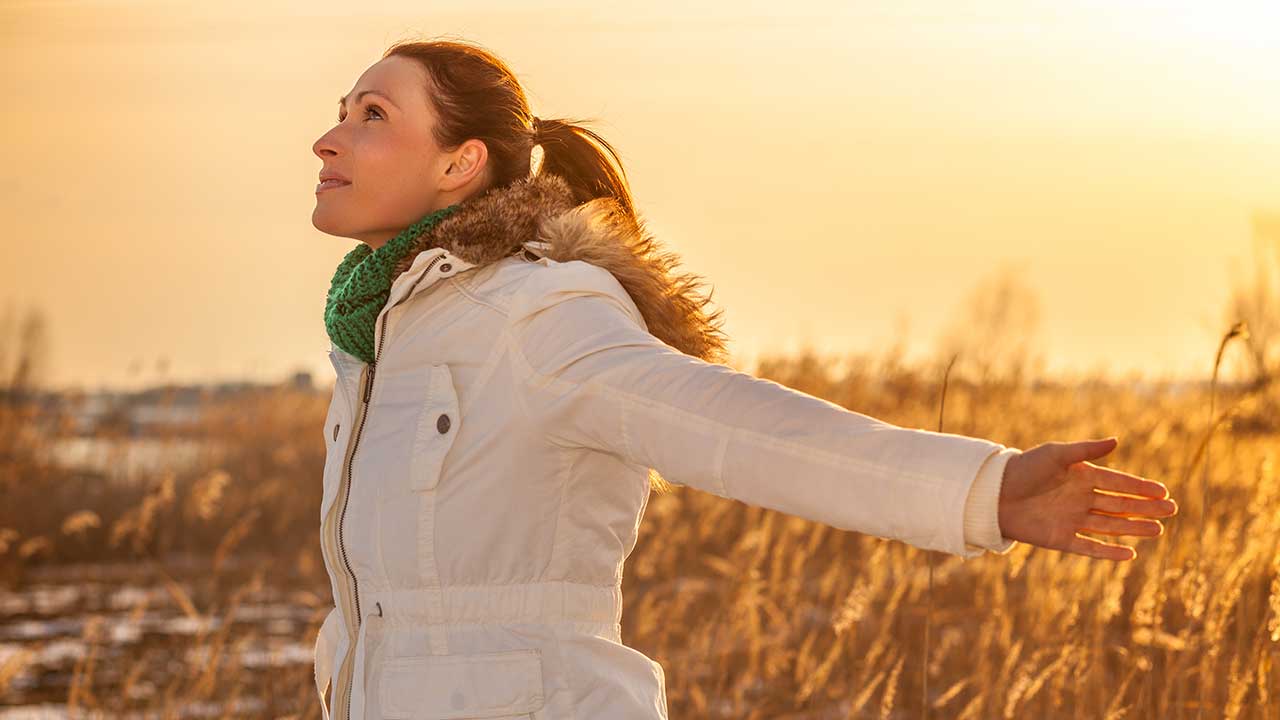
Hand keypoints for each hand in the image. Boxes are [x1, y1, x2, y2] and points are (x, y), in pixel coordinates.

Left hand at [997, 437, 1177, 560]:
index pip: (1118, 483)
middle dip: (1146, 508)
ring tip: (1159, 530)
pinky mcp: (1061, 538)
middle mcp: (1081, 499)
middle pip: (1120, 505)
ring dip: (1134, 528)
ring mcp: (1073, 520)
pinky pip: (1089, 547)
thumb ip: (1085, 450)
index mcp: (1082, 477)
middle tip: (1172, 511)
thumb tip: (1116, 441)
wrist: (993, 493)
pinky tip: (1130, 554)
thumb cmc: (1023, 468)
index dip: (1141, 487)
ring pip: (1110, 526)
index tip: (1163, 492)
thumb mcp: (1055, 454)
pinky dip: (1108, 551)